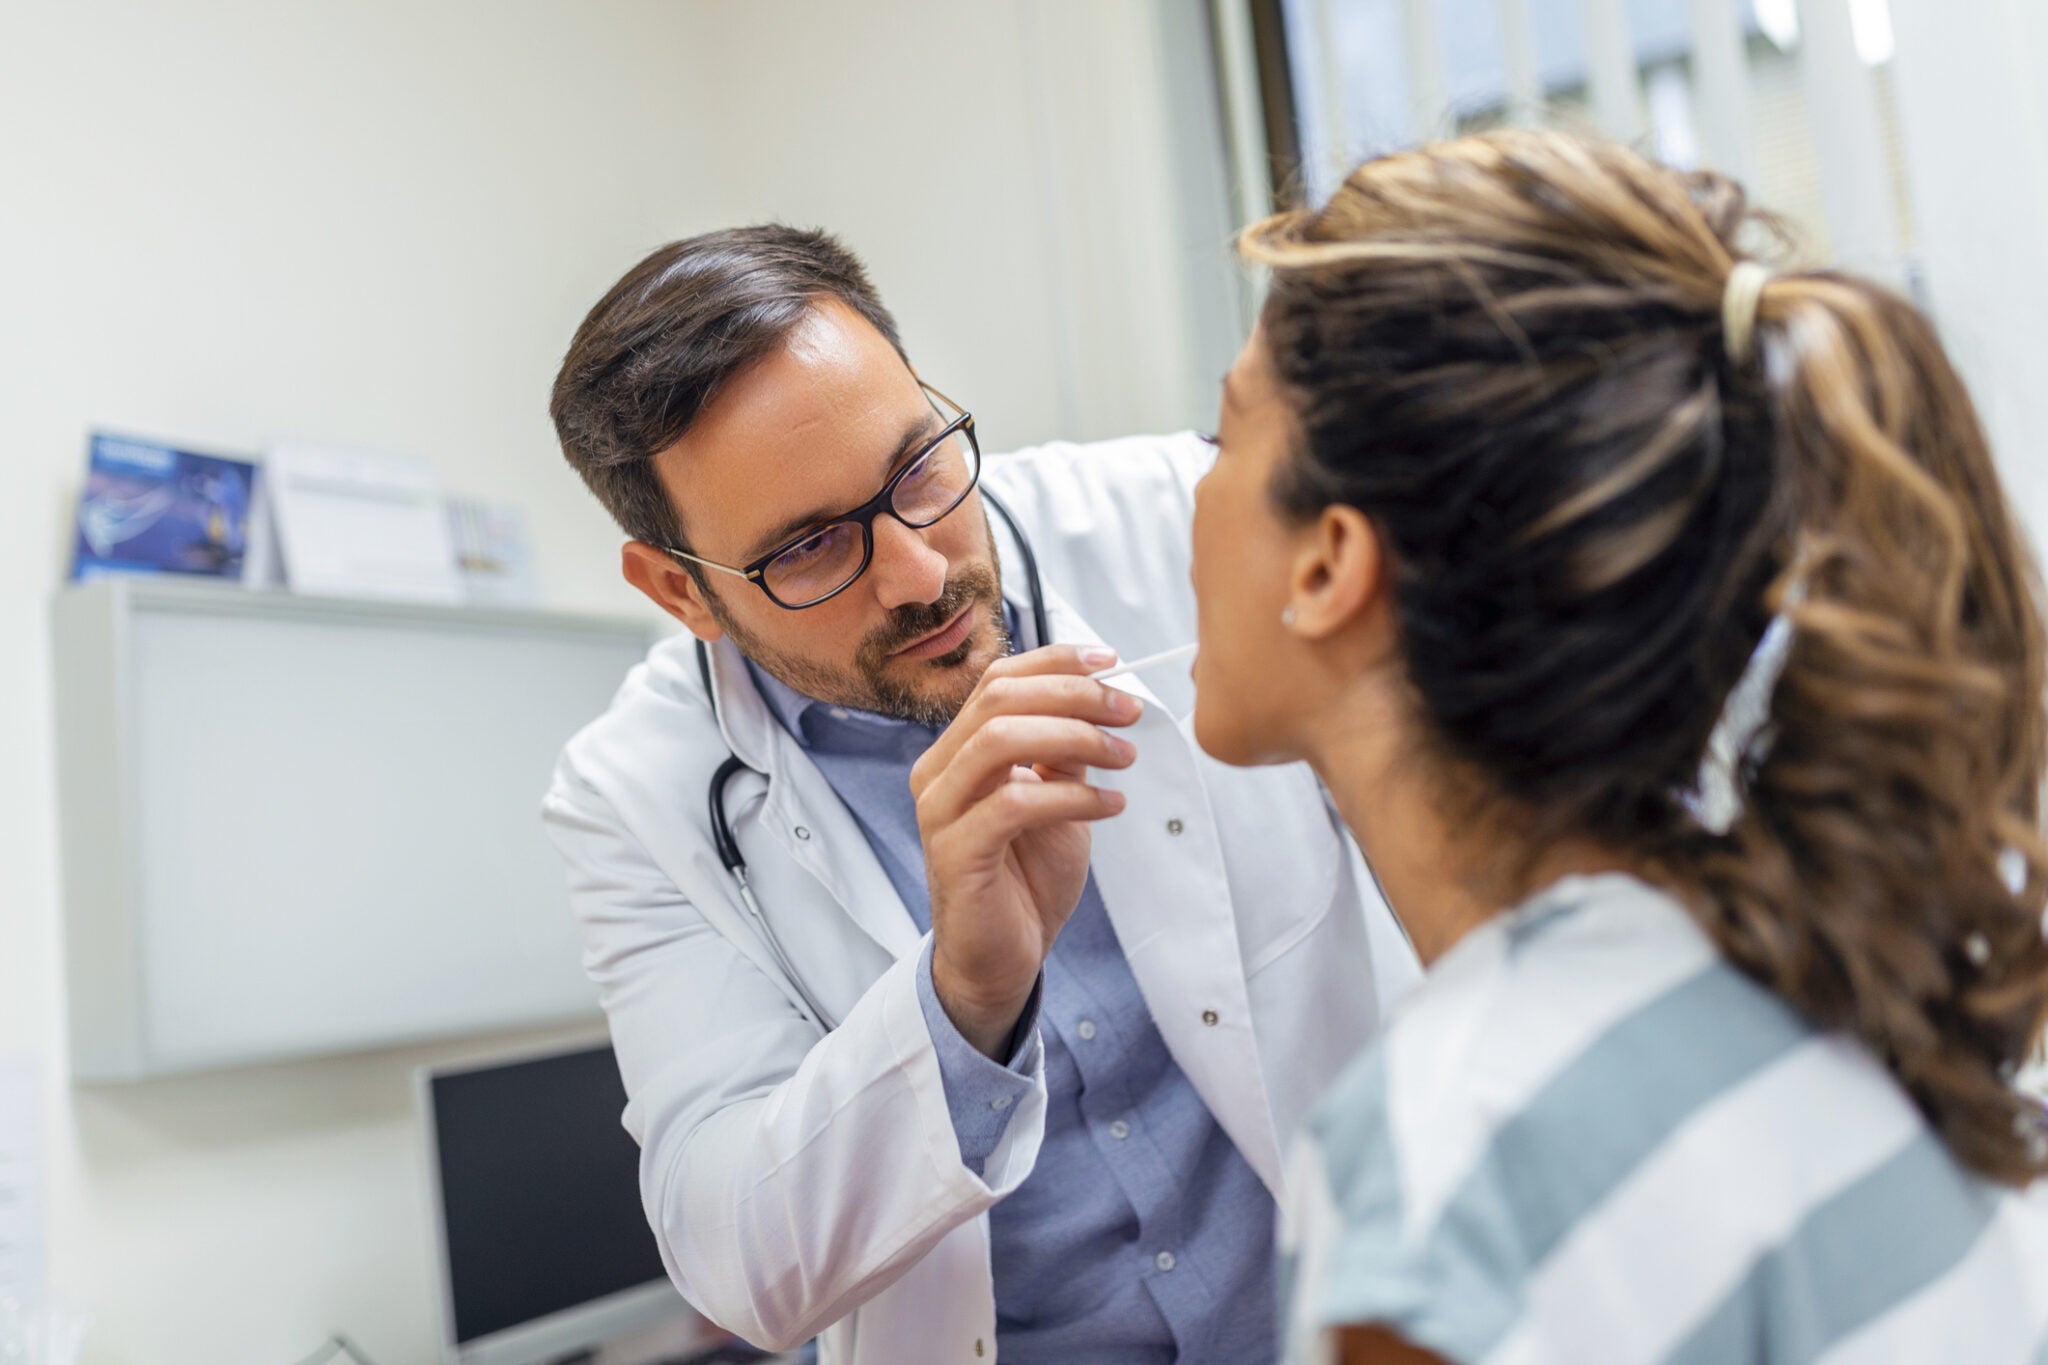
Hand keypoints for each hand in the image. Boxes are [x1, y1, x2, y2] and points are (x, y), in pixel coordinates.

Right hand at [911, 645, 1140, 1056]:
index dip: (1055, 662)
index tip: (1111, 662)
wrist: (1001, 959)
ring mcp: (940, 811)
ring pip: (999, 741)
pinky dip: (1071, 796)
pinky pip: (1013, 803)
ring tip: (1124, 758)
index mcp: (958, 750)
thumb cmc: (1025, 879)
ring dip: (1075, 738)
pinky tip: (1110, 804)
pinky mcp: (956, 853)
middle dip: (1074, 695)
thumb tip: (1103, 700)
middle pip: (1000, 700)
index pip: (998, 680)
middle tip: (1129, 712)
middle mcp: (938, 772)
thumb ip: (1066, 752)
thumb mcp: (1057, 800)